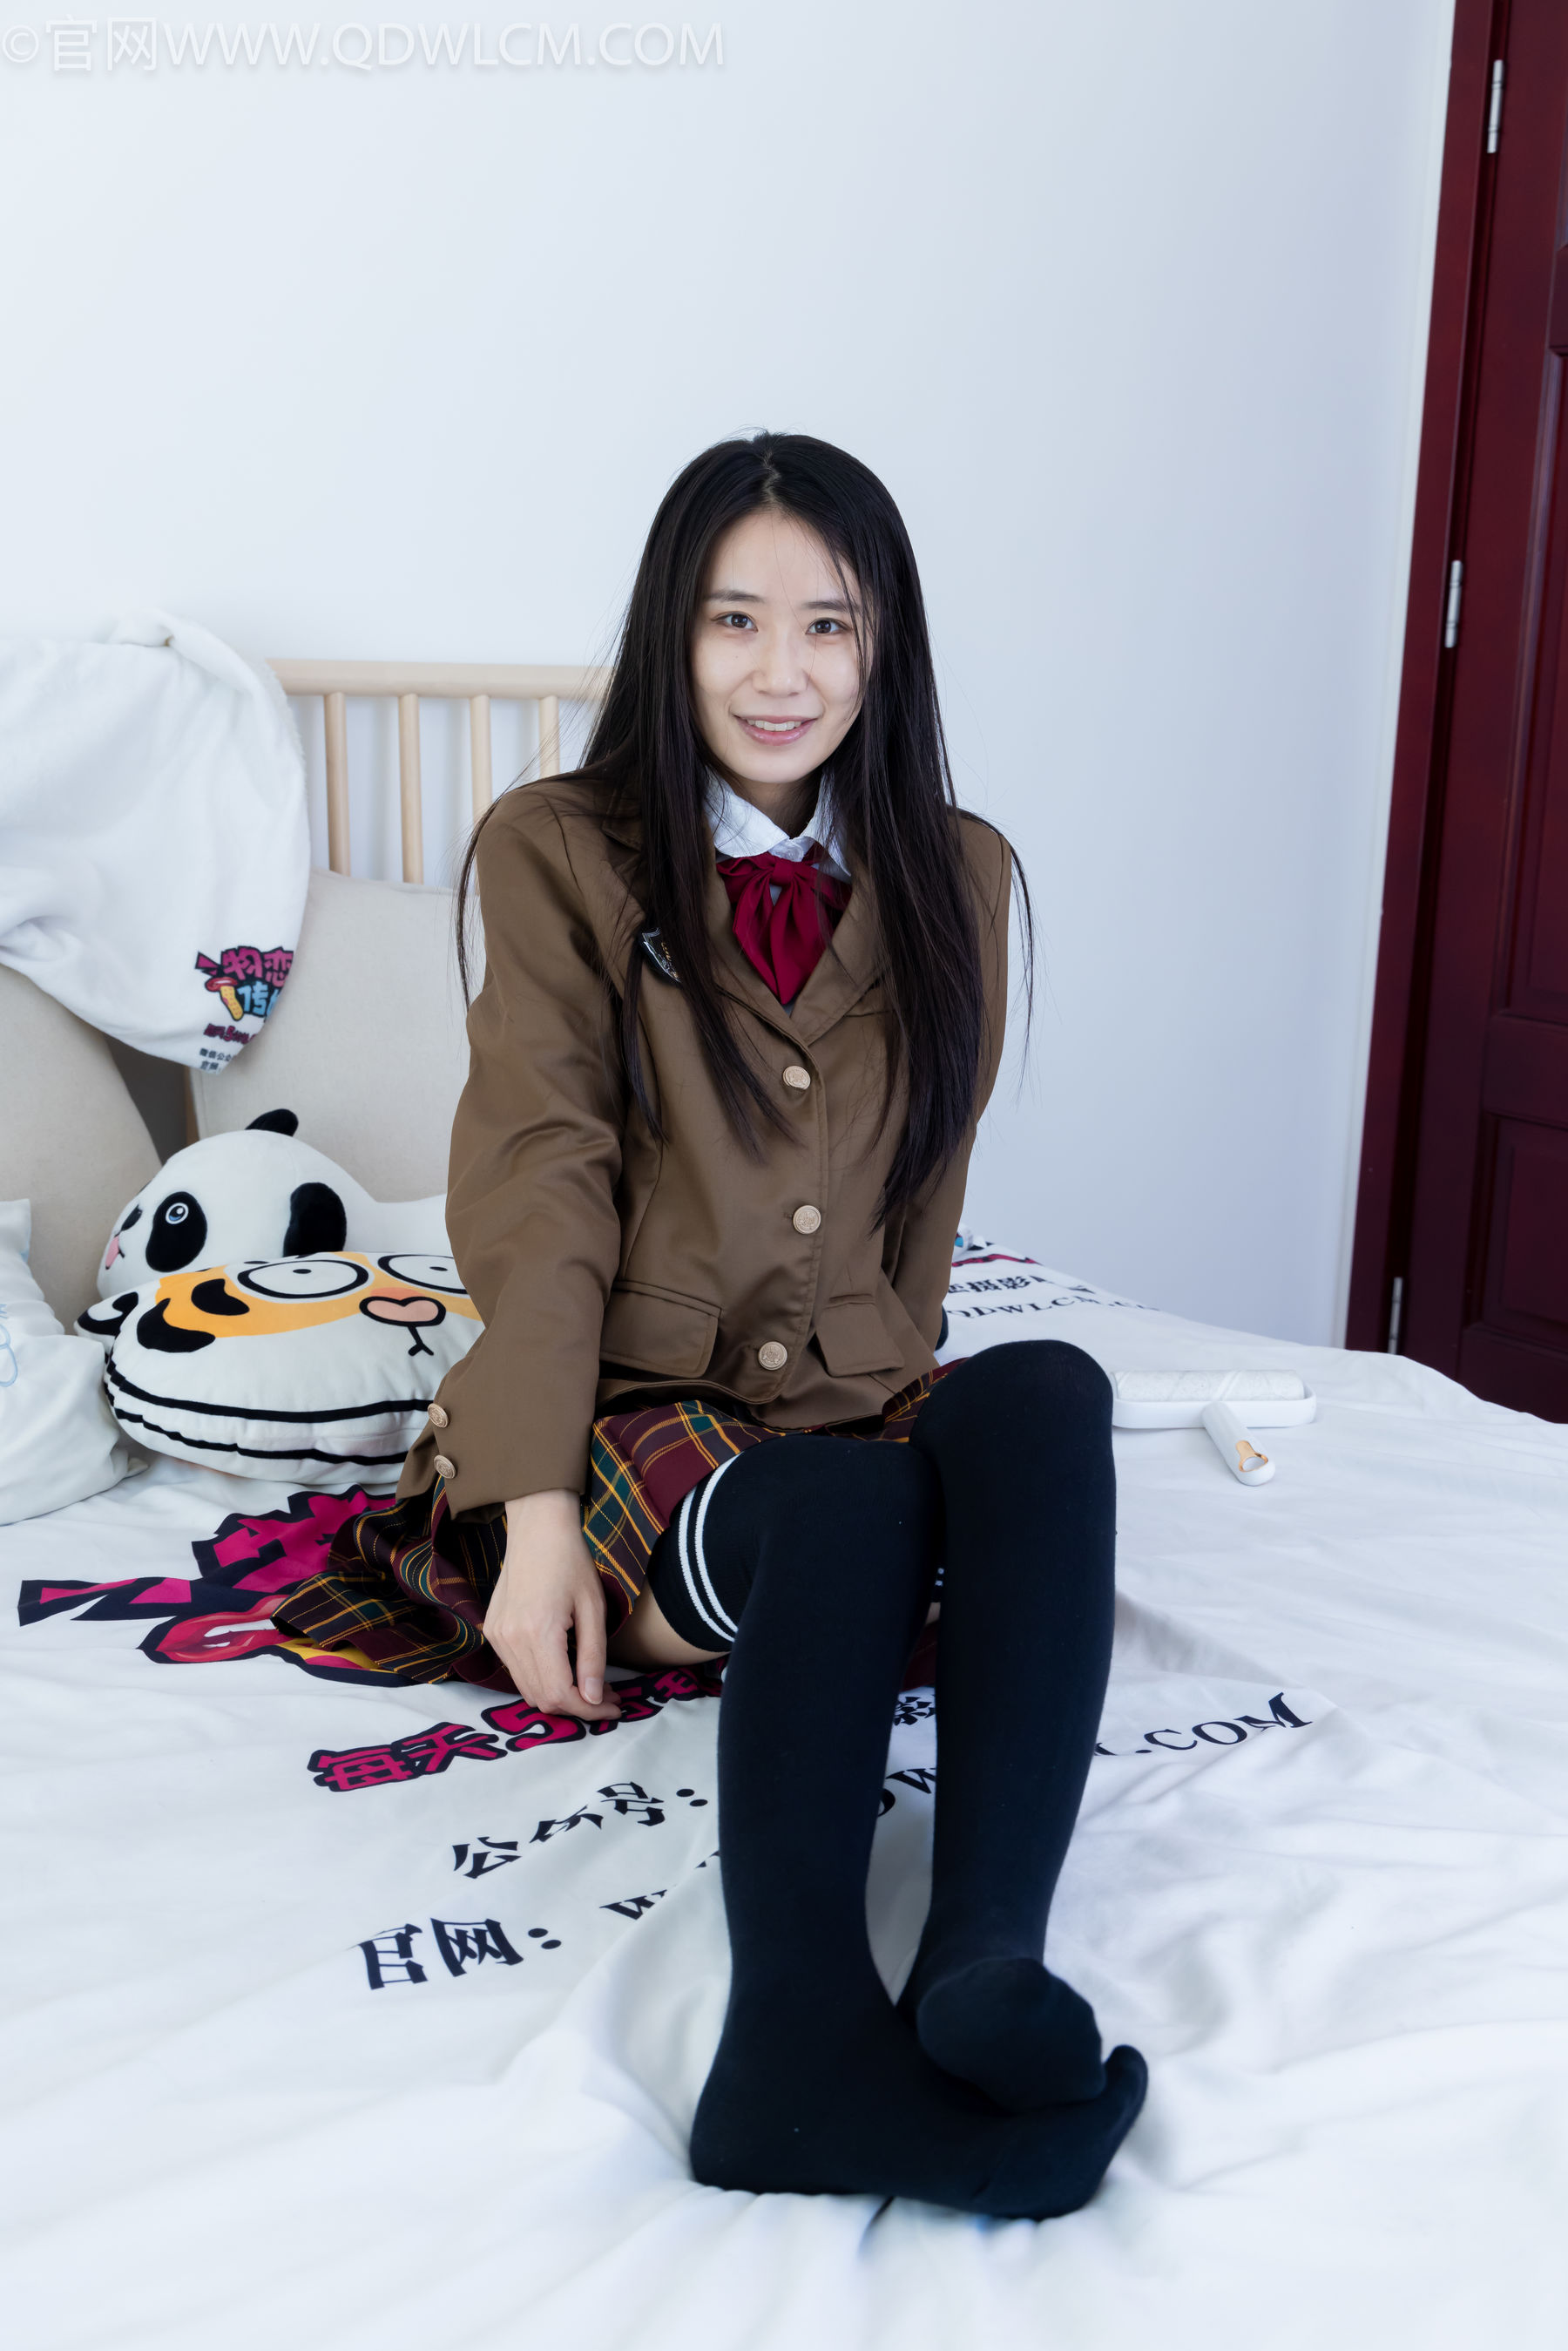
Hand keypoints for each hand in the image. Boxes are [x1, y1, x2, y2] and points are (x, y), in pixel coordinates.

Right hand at [484, 1489, 620, 1721]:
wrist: (537, 1529)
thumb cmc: (572, 1562)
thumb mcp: (594, 1608)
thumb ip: (593, 1657)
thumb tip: (594, 1698)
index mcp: (538, 1632)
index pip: (561, 1695)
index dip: (589, 1710)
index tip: (614, 1707)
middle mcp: (511, 1639)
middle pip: (542, 1698)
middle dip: (577, 1706)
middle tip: (607, 1697)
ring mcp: (497, 1636)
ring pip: (527, 1689)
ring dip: (558, 1696)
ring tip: (590, 1686)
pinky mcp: (493, 1632)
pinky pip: (516, 1671)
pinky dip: (541, 1679)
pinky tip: (564, 1668)